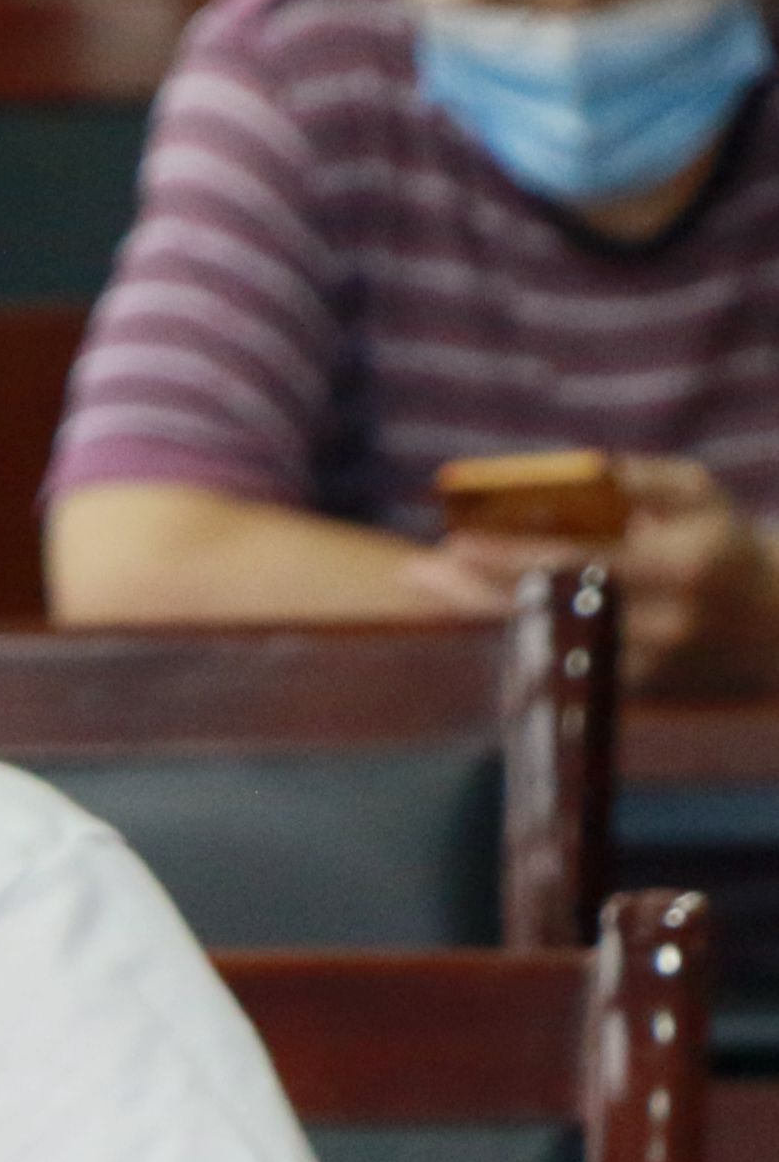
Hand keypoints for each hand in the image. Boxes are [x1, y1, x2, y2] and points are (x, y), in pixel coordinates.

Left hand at [420, 453, 774, 688]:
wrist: (772, 622)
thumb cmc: (719, 540)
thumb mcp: (697, 493)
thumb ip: (638, 477)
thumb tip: (575, 466)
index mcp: (680, 567)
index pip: (581, 562)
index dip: (514, 555)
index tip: (457, 540)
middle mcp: (661, 625)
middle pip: (547, 612)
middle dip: (475, 592)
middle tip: (417, 569)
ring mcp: (645, 668)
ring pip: (542, 646)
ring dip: (478, 618)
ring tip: (427, 587)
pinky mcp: (630, 695)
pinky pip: (552, 669)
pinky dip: (506, 642)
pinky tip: (463, 617)